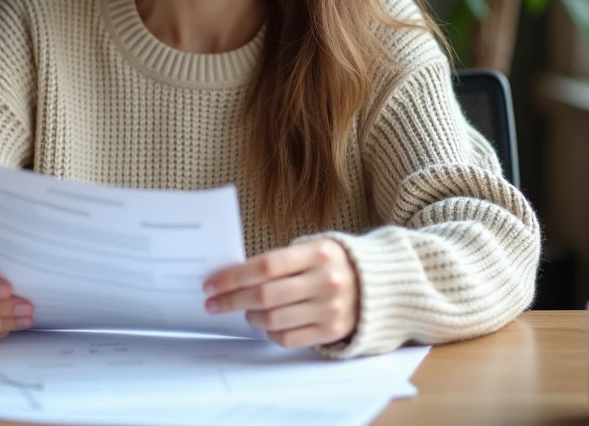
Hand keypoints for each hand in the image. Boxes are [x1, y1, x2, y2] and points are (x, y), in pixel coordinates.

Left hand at [203, 238, 358, 348]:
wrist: (378, 285)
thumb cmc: (331, 264)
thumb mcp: (310, 250)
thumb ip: (278, 261)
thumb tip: (232, 277)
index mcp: (318, 253)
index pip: (264, 266)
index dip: (233, 277)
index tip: (211, 285)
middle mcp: (325, 281)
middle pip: (264, 295)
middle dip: (232, 300)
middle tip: (214, 303)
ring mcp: (330, 308)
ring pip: (272, 320)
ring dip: (250, 317)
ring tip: (245, 311)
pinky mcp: (332, 331)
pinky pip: (287, 338)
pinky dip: (269, 332)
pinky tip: (266, 323)